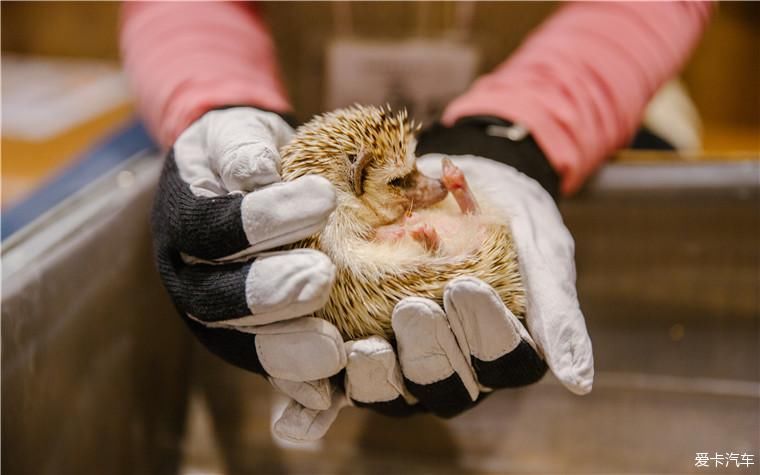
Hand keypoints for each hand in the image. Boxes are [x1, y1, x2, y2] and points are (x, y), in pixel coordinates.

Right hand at [151, 107, 345, 416]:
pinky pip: (266, 367)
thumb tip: (255, 171)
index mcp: (182, 222)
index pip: (212, 228)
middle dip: (269, 293)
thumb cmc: (244, 153)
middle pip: (217, 298)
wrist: (246, 178)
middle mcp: (190, 277)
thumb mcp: (236, 134)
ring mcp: (217, 314)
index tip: (323, 199)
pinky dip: (293, 387)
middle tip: (321, 278)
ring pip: (238, 341)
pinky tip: (327, 397)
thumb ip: (240, 148)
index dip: (260, 220)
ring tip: (333, 347)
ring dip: (284, 348)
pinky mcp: (249, 338)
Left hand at [274, 120, 593, 438]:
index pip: (504, 363)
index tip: (466, 286)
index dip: (488, 334)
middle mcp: (454, 365)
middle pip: (444, 385)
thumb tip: (580, 382)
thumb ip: (557, 308)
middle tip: (411, 309)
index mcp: (503, 351)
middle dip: (429, 352)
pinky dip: (320, 390)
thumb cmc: (510, 215)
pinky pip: (340, 379)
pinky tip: (301, 385)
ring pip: (391, 391)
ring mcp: (404, 360)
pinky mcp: (359, 345)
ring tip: (361, 343)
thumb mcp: (543, 248)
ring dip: (375, 376)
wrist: (458, 181)